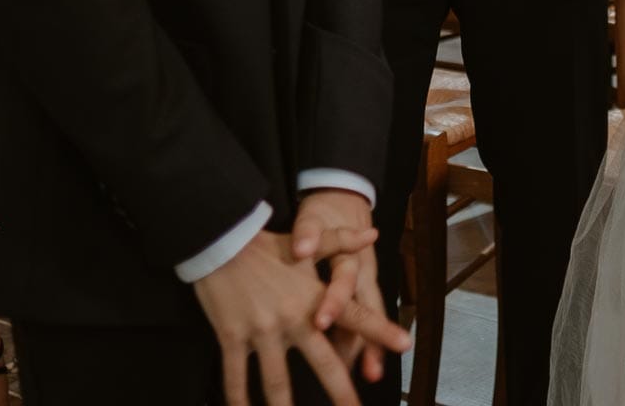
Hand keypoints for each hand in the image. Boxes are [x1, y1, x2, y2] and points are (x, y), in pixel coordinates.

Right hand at [192, 226, 405, 405]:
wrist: (220, 239)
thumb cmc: (265, 244)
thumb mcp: (305, 242)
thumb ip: (341, 241)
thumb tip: (372, 234)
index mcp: (314, 297)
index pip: (354, 316)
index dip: (380, 331)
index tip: (404, 345)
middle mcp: (293, 318)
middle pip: (323, 363)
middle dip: (341, 392)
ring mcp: (262, 330)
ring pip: (276, 380)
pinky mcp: (232, 336)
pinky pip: (235, 374)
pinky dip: (238, 397)